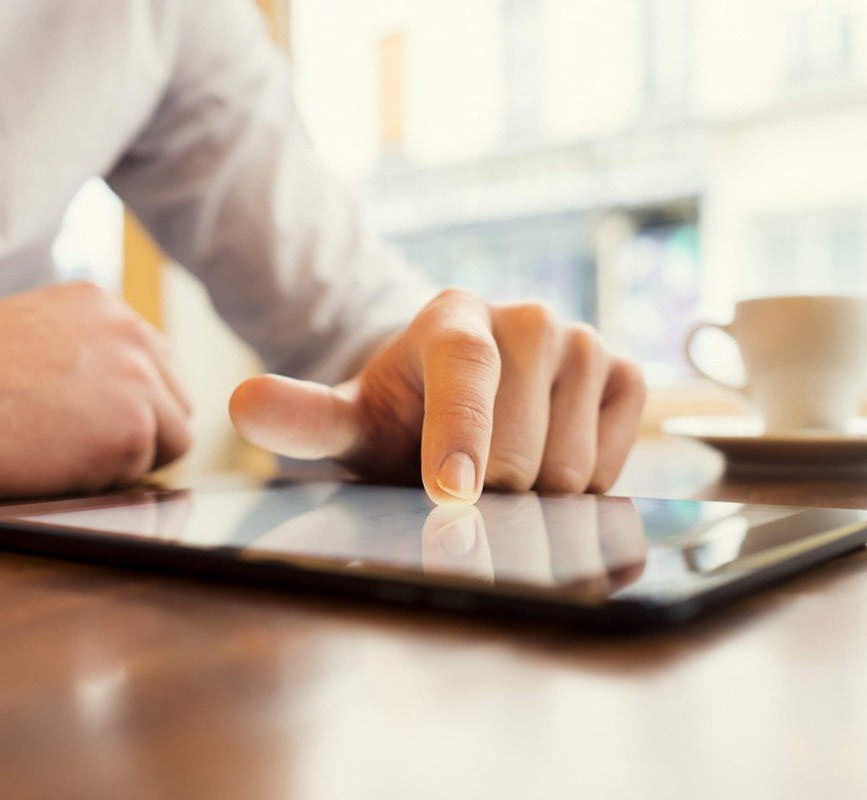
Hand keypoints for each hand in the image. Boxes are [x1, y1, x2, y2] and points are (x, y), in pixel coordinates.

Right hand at [0, 281, 191, 499]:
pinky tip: (51, 466)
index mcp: (104, 306)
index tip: (98, 421)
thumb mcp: (31, 336)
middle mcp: (131, 334)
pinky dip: (104, 482)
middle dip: (140, 432)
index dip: (134, 402)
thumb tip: (138, 397)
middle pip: (175, 403)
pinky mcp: (130, 432)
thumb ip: (90, 354)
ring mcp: (136, 381)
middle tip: (76, 447)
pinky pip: (141, 474)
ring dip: (127, 458)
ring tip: (59, 454)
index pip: (159, 363)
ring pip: (172, 441)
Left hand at [229, 288, 645, 503]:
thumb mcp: (352, 419)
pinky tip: (546, 456)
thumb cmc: (405, 413)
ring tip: (502, 467)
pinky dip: (580, 483)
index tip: (450, 494)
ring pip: (571, 468)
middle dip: (490, 494)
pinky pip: (612, 463)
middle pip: (522, 451)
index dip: (461, 438)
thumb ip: (303, 416)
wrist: (464, 393)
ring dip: (534, 496)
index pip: (466, 373)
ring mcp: (583, 342)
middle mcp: (527, 318)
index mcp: (453, 317)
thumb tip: (241, 403)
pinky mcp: (625, 373)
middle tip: (462, 484)